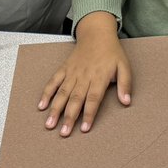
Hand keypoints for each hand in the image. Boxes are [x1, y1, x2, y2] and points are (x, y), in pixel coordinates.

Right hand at [39, 12, 131, 135]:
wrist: (96, 33)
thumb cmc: (111, 52)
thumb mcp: (124, 66)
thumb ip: (125, 84)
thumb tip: (126, 101)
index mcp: (99, 77)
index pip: (93, 99)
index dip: (89, 114)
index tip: (84, 129)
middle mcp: (83, 76)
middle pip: (75, 99)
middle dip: (69, 117)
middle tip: (63, 133)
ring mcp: (72, 73)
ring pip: (62, 93)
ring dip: (55, 109)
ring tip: (49, 124)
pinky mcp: (64, 69)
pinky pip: (53, 82)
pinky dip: (47, 93)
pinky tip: (41, 106)